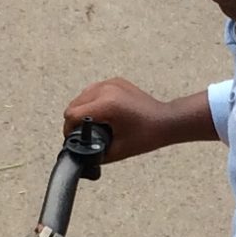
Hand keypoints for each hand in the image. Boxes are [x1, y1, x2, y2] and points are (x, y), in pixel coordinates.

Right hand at [64, 78, 213, 163]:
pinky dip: (91, 101)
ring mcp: (111, 83)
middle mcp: (107, 90)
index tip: (73, 139)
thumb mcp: (118, 150)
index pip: (73, 115)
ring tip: (89, 124)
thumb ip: (94, 152)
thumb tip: (79, 154)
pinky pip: (93, 90)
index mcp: (107, 105)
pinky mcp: (115, 82)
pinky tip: (98, 113)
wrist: (166, 120)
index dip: (69, 130)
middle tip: (81, 134)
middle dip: (74, 120)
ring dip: (81, 110)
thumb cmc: (148, 135)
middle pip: (74, 104)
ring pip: (81, 95)